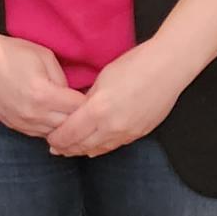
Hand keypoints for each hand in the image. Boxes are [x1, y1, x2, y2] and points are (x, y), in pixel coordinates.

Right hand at [0, 35, 84, 137]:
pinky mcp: (13, 126)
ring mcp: (22, 123)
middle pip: (69, 126)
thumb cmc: (12, 53)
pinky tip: (53, 118)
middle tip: (86, 108)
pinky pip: (39, 134)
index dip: (89, 102)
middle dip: (80, 117)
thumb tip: (70, 94)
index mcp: (44, 95)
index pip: (78, 108)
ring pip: (54, 135)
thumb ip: (62, 78)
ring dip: (64, 126)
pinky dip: (49, 128)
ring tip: (72, 115)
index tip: (94, 97)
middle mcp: (33, 114)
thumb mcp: (44, 56)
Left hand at [45, 40, 189, 157]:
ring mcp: (127, 132)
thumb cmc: (134, 64)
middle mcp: (111, 126)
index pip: (69, 133)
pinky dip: (100, 148)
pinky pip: (114, 146)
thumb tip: (78, 110)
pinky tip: (94, 147)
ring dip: (82, 151)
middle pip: (82, 146)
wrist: (168, 67)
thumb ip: (88, 98)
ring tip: (71, 150)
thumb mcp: (103, 77)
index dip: (57, 138)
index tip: (49, 138)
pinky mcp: (139, 134)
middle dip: (66, 148)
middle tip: (55, 148)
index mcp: (98, 109)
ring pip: (98, 150)